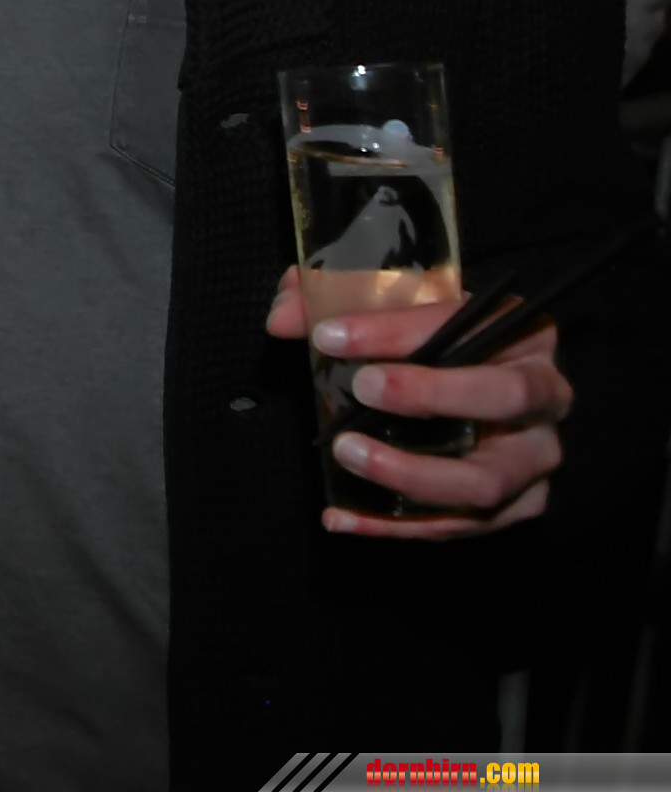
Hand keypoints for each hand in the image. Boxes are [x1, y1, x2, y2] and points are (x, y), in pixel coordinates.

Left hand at [266, 265, 570, 538]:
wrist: (471, 386)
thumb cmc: (429, 341)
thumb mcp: (388, 305)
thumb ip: (333, 299)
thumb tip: (283, 319)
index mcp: (520, 331)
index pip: (464, 323)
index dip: (394, 330)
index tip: (331, 335)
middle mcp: (544, 395)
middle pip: (505, 398)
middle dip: (430, 394)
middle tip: (361, 388)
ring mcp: (534, 458)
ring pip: (486, 480)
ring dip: (411, 472)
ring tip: (346, 452)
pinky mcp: (518, 506)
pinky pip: (460, 526)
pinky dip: (395, 526)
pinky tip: (341, 514)